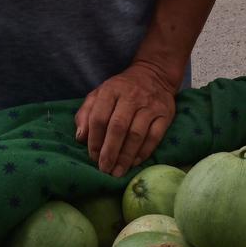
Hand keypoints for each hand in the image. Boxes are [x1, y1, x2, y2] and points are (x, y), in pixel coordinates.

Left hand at [74, 61, 176, 176]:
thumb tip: (80, 138)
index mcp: (111, 90)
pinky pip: (154, 137)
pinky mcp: (165, 115)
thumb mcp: (100, 94)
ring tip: (118, 171)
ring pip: (136, 134)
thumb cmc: (122, 90)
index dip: (95, 140)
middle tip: (105, 169)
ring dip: (126, 156)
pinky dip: (144, 152)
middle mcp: (131, 96)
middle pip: (118, 127)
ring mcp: (150, 106)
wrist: (154, 75)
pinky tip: (134, 163)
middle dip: (110, 151)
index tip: (93, 157)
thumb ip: (86, 113)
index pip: (99, 117)